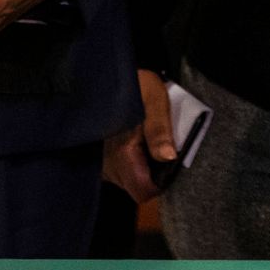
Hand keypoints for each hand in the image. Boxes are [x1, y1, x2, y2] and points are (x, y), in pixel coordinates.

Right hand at [102, 69, 177, 203]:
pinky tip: (137, 141)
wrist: (103, 77)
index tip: (171, 165)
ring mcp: (102, 165)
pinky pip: (121, 170)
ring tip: (148, 140)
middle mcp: (108, 166)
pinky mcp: (99, 160)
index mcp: (121, 154)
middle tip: (162, 146)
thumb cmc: (134, 86)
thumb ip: (159, 129)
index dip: (161, 184)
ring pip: (129, 180)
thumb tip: (168, 157)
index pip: (143, 191)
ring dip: (143, 166)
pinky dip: (132, 161)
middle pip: (137, 187)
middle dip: (154, 173)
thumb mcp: (153, 100)